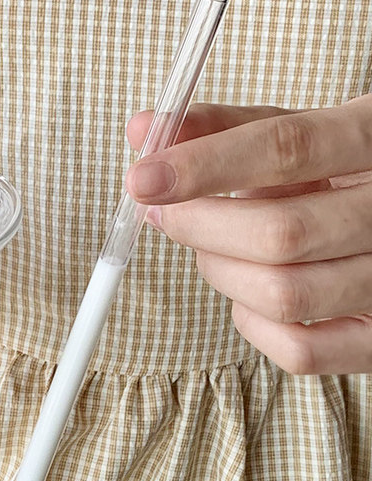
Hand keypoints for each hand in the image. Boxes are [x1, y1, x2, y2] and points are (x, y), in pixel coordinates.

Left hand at [125, 97, 371, 374]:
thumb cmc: (338, 172)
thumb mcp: (295, 132)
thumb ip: (222, 129)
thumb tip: (144, 130)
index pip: (288, 149)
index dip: (204, 166)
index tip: (142, 178)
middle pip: (279, 234)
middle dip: (199, 227)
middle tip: (169, 214)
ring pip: (283, 296)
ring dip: (220, 272)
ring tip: (214, 248)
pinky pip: (299, 350)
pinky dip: (251, 323)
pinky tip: (248, 291)